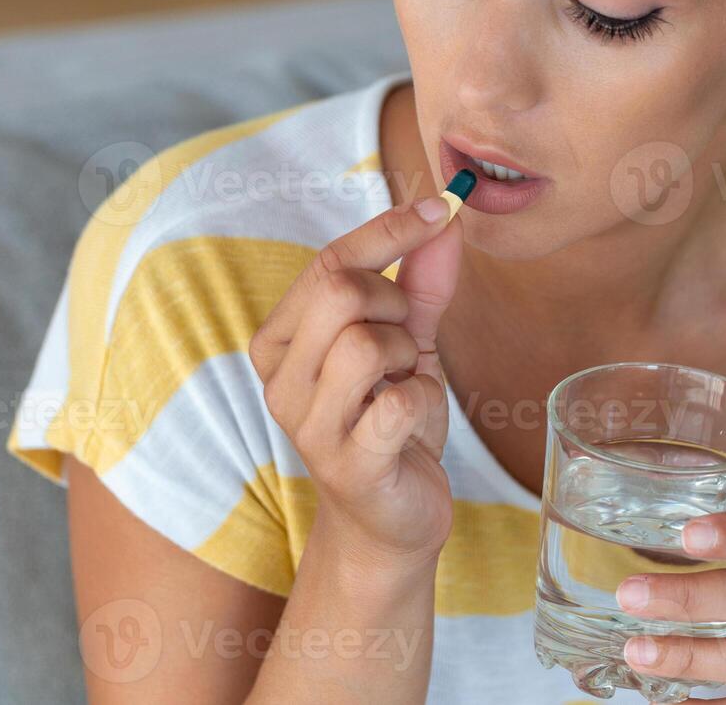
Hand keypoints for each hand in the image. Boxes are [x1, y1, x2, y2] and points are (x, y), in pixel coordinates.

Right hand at [248, 193, 463, 567]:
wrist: (393, 518)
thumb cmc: (392, 422)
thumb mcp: (408, 341)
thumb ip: (421, 281)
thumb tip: (445, 216)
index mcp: (281, 342)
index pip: (329, 262)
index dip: (390, 229)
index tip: (442, 208)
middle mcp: (281, 381)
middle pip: (339, 293)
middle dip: (394, 304)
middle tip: (406, 341)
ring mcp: (308, 426)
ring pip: (366, 344)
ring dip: (407, 357)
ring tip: (404, 386)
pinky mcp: (347, 466)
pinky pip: (398, 403)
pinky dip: (422, 403)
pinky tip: (411, 426)